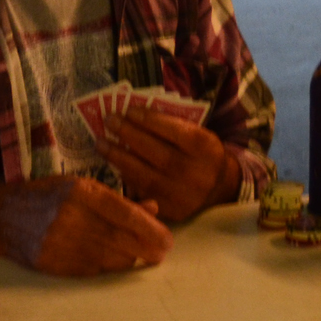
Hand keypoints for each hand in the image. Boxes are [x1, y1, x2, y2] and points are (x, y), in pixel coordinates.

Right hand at [0, 176, 172, 275]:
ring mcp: (63, 244)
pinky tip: (114, 261)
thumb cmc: (46, 197)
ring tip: (140, 256)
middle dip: (147, 249)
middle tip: (162, 253)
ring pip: (111, 259)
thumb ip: (116, 199)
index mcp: (80, 192)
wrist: (1, 217)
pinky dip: (108, 267)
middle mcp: (73, 218)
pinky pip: (94, 271)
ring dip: (130, 259)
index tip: (168, 240)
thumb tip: (153, 208)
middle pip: (123, 240)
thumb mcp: (79, 187)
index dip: (151, 229)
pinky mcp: (56, 265)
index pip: (125, 213)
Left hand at [96, 107, 238, 221]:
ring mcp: (182, 195)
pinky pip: (142, 192)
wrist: (219, 189)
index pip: (174, 131)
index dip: (149, 120)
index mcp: (206, 149)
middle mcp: (195, 174)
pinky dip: (125, 176)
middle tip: (109, 121)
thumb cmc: (201, 154)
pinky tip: (113, 163)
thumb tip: (134, 114)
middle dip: (129, 134)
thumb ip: (173, 126)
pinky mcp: (170, 210)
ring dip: (118, 157)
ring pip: (144, 175)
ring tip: (101, 142)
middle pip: (157, 152)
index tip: (128, 110)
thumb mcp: (198, 135)